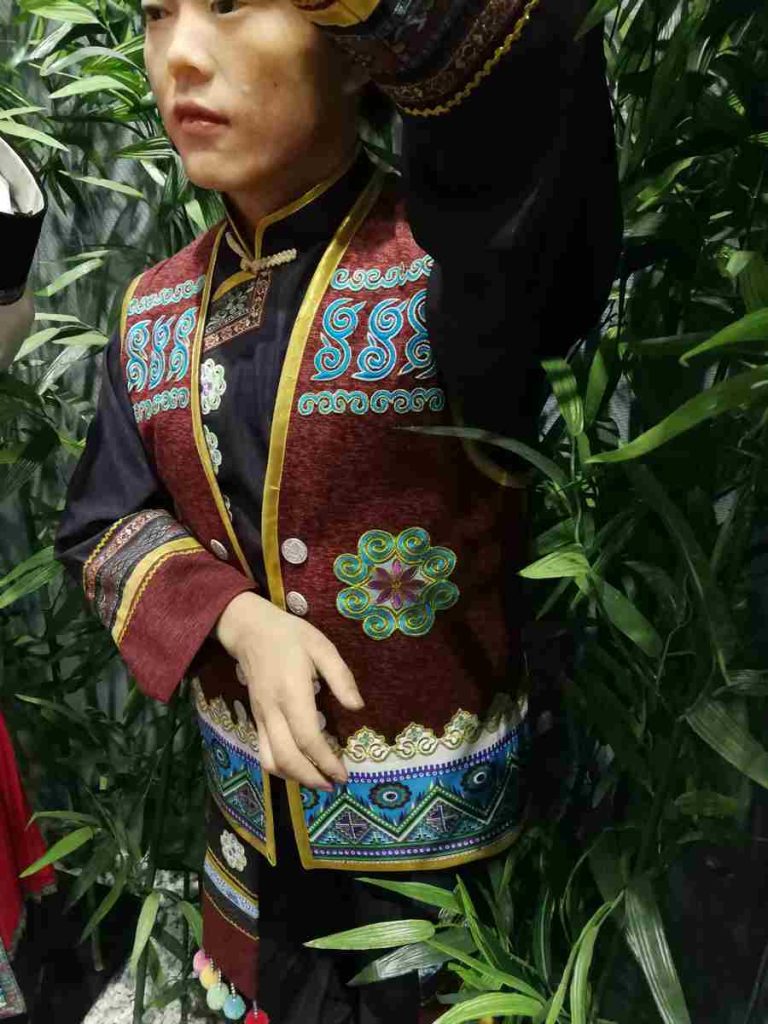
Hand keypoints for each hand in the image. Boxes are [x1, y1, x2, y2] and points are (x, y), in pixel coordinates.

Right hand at [215, 592, 363, 790]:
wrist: (250, 630)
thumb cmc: (290, 636)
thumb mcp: (322, 647)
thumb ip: (340, 677)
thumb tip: (357, 707)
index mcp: (292, 693)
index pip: (307, 738)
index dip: (326, 761)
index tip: (343, 774)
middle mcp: (273, 710)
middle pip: (286, 758)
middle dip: (310, 778)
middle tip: (332, 784)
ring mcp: (261, 717)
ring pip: (270, 760)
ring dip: (293, 777)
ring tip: (316, 780)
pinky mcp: (256, 718)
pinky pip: (264, 751)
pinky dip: (281, 766)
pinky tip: (299, 765)